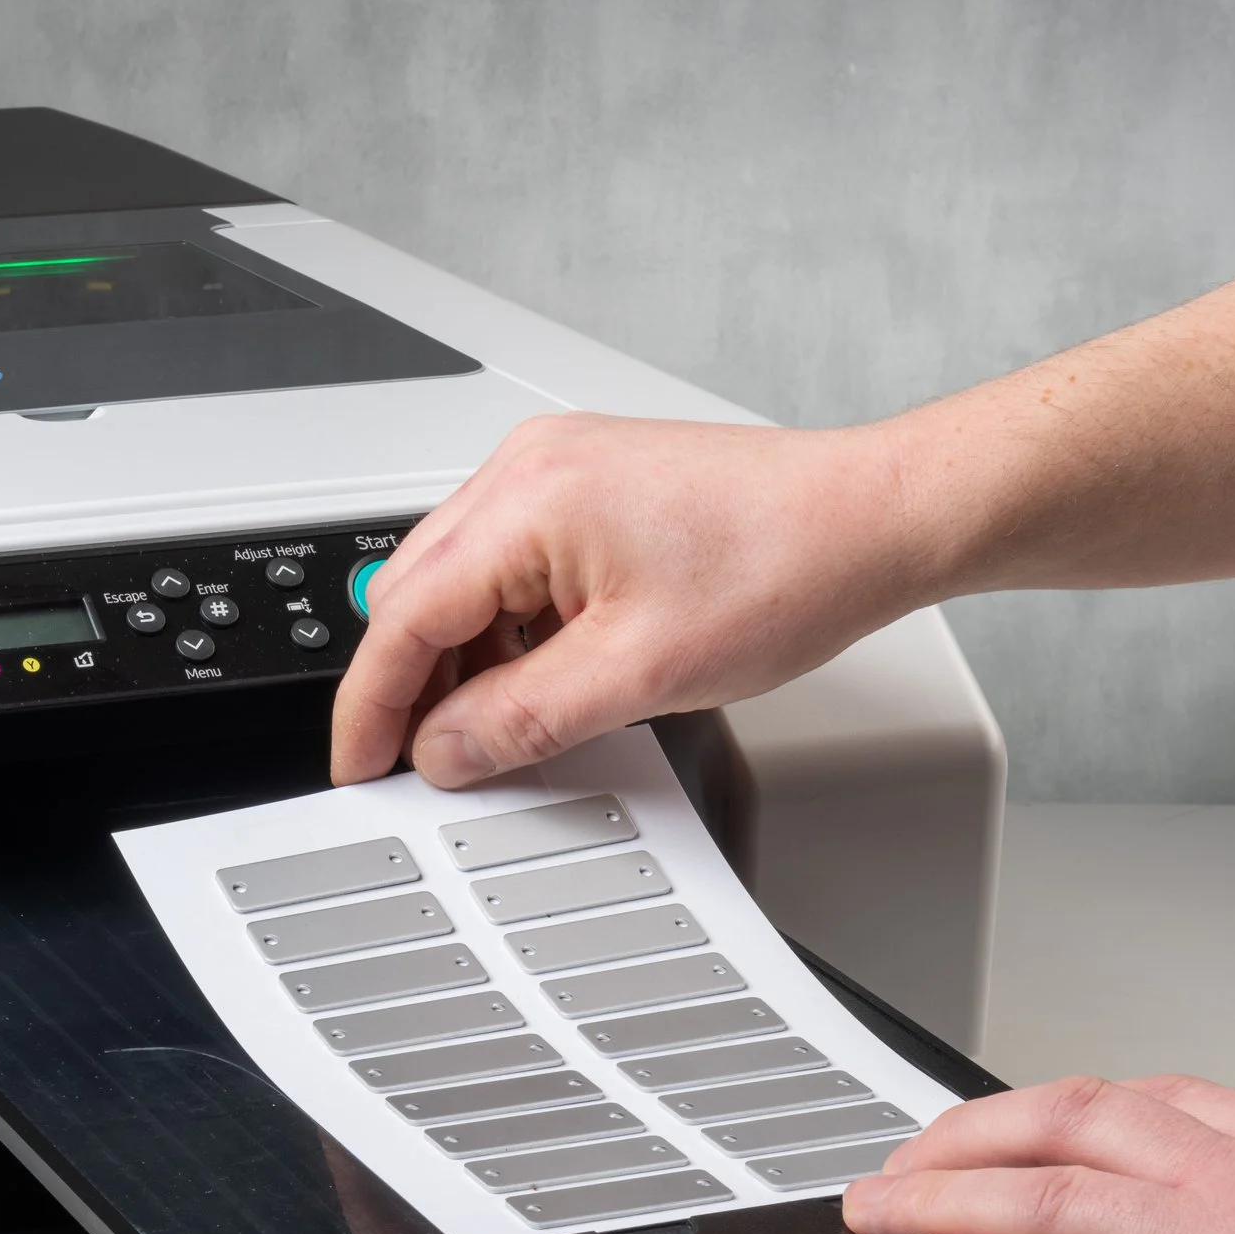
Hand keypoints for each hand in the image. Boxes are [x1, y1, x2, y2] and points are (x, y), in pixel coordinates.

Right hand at [330, 412, 945, 786]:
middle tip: (420, 763)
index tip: (360, 765)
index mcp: (528, 501)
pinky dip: (500, 628)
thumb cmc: (787, 565)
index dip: (370, 705)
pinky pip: (503, 562)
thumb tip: (444, 752)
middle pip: (412, 593)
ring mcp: (554, 468)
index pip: (401, 616)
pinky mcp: (583, 483)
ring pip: (455, 580)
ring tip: (493, 729)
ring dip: (458, 659)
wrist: (873, 516)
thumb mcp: (641, 674)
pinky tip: (530, 678)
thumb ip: (521, 721)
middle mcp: (527, 468)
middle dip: (407, 684)